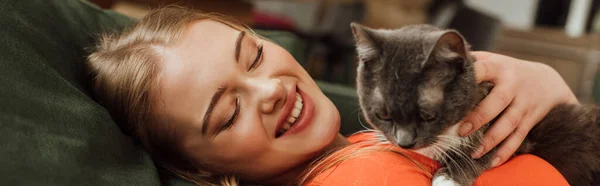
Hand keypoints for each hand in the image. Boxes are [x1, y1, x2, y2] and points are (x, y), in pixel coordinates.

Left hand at [459, 51, 577, 166]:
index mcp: (499, 67)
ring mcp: (523, 104)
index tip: (453, 87)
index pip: (484, 69)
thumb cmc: (508, 71)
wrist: (548, 81)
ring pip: (509, 123)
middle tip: (461, 130)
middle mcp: (513, 85)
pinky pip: (518, 138)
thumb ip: (472, 62)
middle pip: (498, 101)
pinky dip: (506, 151)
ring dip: (491, 140)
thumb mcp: (493, 60)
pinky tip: (492, 161)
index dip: (471, 76)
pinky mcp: (529, 120)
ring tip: (473, 152)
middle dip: (479, 117)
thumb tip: (441, 64)